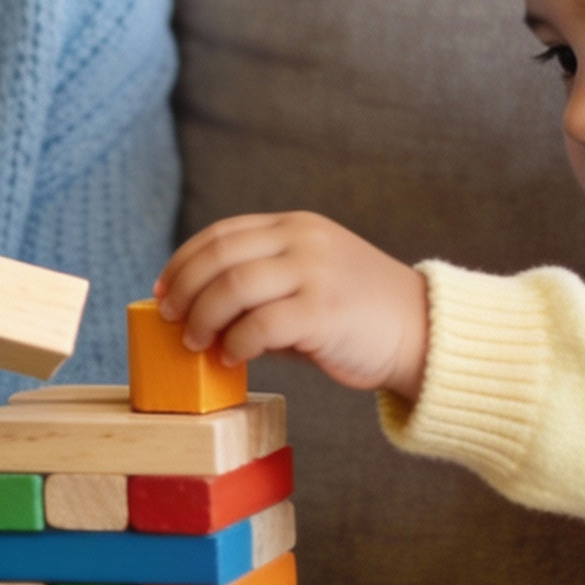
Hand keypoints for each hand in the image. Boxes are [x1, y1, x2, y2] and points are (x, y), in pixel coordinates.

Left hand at [154, 213, 428, 402]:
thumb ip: (261, 288)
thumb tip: (196, 314)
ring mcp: (315, 273)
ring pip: (233, 287)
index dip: (183, 261)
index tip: (162, 290)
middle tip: (171, 320)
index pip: (221, 233)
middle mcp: (303, 241)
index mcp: (296, 227)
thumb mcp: (309, 281)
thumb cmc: (358, 315)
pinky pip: (259, 325)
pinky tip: (232, 357)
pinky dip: (235, 343)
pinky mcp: (324, 312)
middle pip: (219, 256)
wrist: (422, 333)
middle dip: (184, 289)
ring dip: (203, 318)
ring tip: (196, 342)